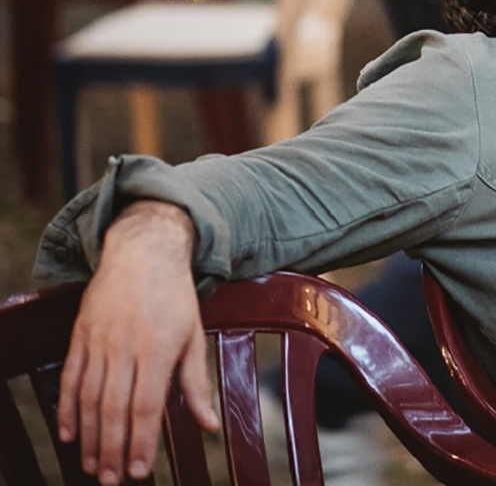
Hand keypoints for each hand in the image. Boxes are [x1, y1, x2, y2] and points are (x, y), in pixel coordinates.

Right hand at [57, 202, 218, 483]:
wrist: (144, 253)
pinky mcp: (80, 336)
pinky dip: (67, 410)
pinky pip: (69, 379)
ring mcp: (99, 342)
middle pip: (113, 410)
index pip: (146, 407)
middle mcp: (125, 348)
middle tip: (111, 481)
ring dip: (89, 438)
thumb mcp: (194, 336)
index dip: (142, 442)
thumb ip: (196, 383)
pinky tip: (69, 435)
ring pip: (88, 400)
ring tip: (92, 467)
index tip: (141, 472)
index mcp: (158, 350)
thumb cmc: (175, 298)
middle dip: (112, 450)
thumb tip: (208, 425)